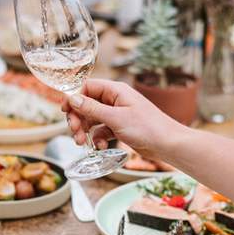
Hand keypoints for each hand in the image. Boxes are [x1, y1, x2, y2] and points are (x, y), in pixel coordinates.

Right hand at [61, 79, 183, 160]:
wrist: (168, 144)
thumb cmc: (147, 127)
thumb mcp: (115, 118)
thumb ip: (91, 109)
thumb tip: (71, 98)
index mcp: (115, 90)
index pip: (87, 87)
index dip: (74, 98)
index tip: (65, 111)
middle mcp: (115, 100)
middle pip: (87, 104)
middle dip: (78, 118)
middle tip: (74, 132)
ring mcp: (118, 114)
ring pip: (93, 119)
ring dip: (85, 131)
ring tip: (82, 143)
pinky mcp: (120, 127)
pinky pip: (102, 130)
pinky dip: (98, 138)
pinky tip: (101, 147)